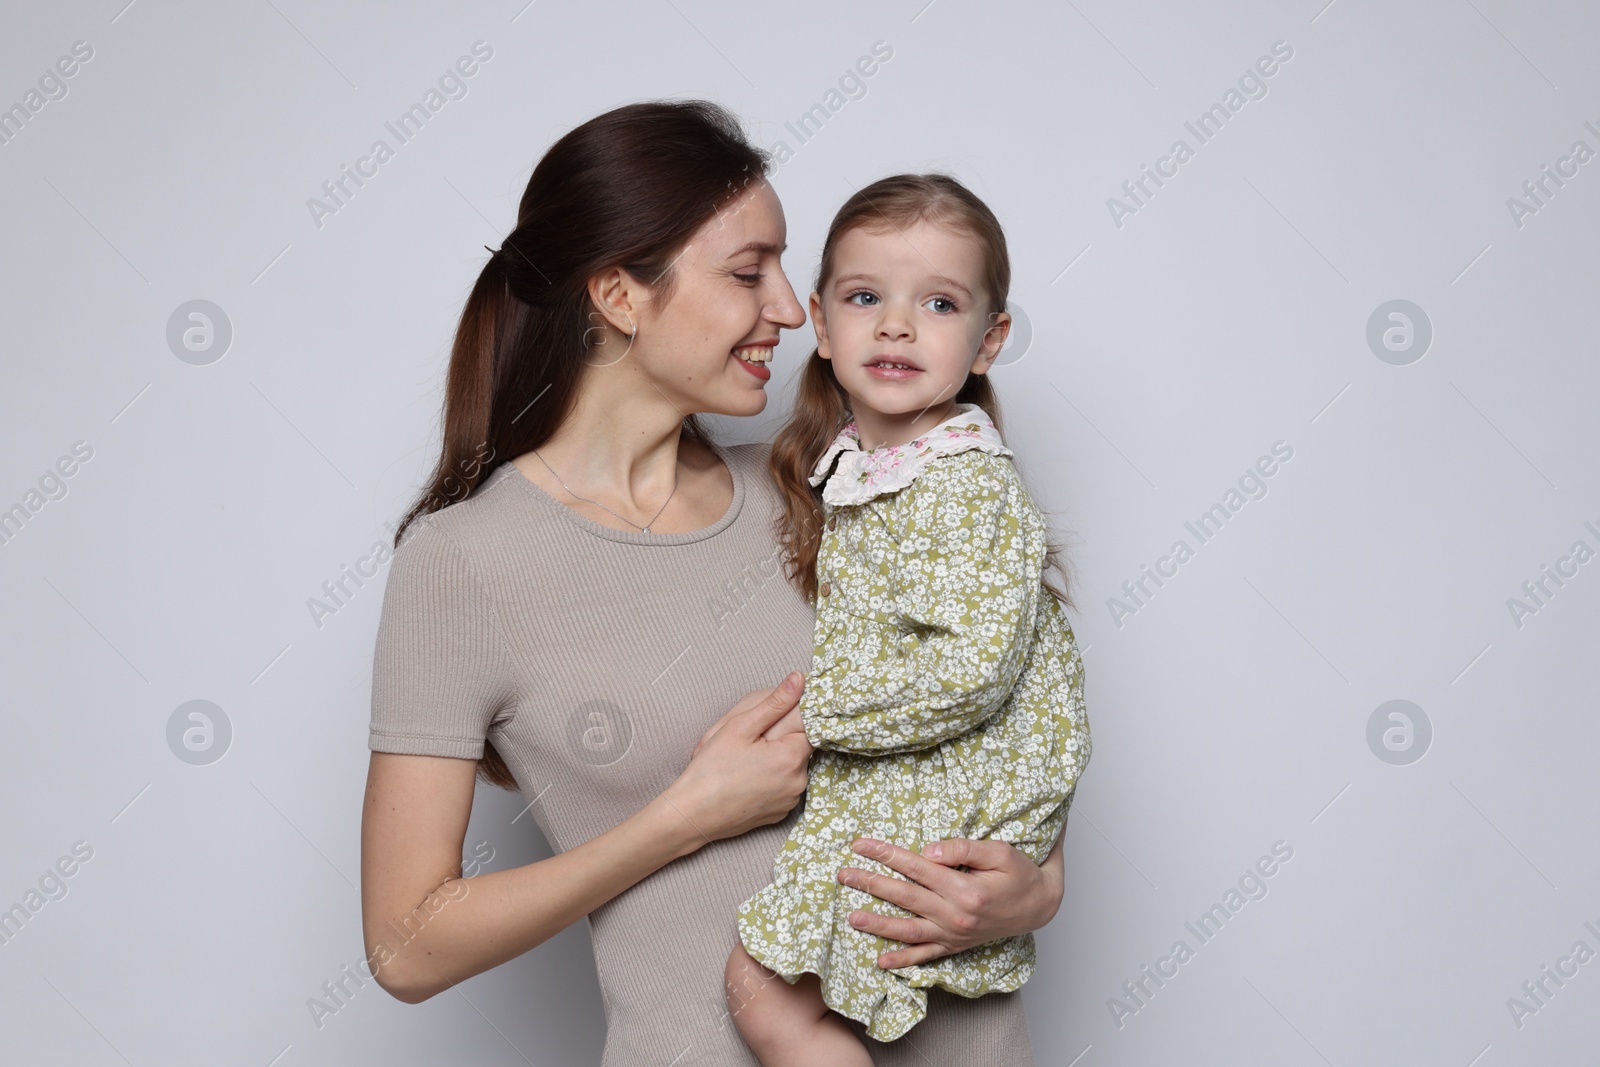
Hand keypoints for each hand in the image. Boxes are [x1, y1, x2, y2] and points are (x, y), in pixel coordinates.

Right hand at [667, 673, 813, 844]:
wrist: (693, 815)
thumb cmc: (712, 770)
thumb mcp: (740, 727)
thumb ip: (775, 702)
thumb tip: (800, 679)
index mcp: (791, 757)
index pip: (809, 725)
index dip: (791, 717)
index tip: (771, 718)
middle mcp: (798, 781)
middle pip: (799, 747)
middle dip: (780, 739)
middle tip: (749, 741)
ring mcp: (790, 800)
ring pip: (791, 767)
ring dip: (776, 759)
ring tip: (744, 761)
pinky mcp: (780, 813)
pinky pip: (783, 786)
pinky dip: (771, 779)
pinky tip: (747, 778)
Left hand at [837, 834, 1064, 968]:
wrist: (1040, 906)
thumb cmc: (1019, 874)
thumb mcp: (999, 852)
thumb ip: (962, 849)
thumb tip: (926, 852)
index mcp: (964, 888)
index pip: (915, 867)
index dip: (886, 854)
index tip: (860, 845)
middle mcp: (955, 914)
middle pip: (904, 897)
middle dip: (871, 884)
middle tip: (843, 875)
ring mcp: (954, 934)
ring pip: (908, 930)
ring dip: (877, 924)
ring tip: (851, 918)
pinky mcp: (955, 946)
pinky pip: (925, 956)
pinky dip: (903, 962)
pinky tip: (881, 962)